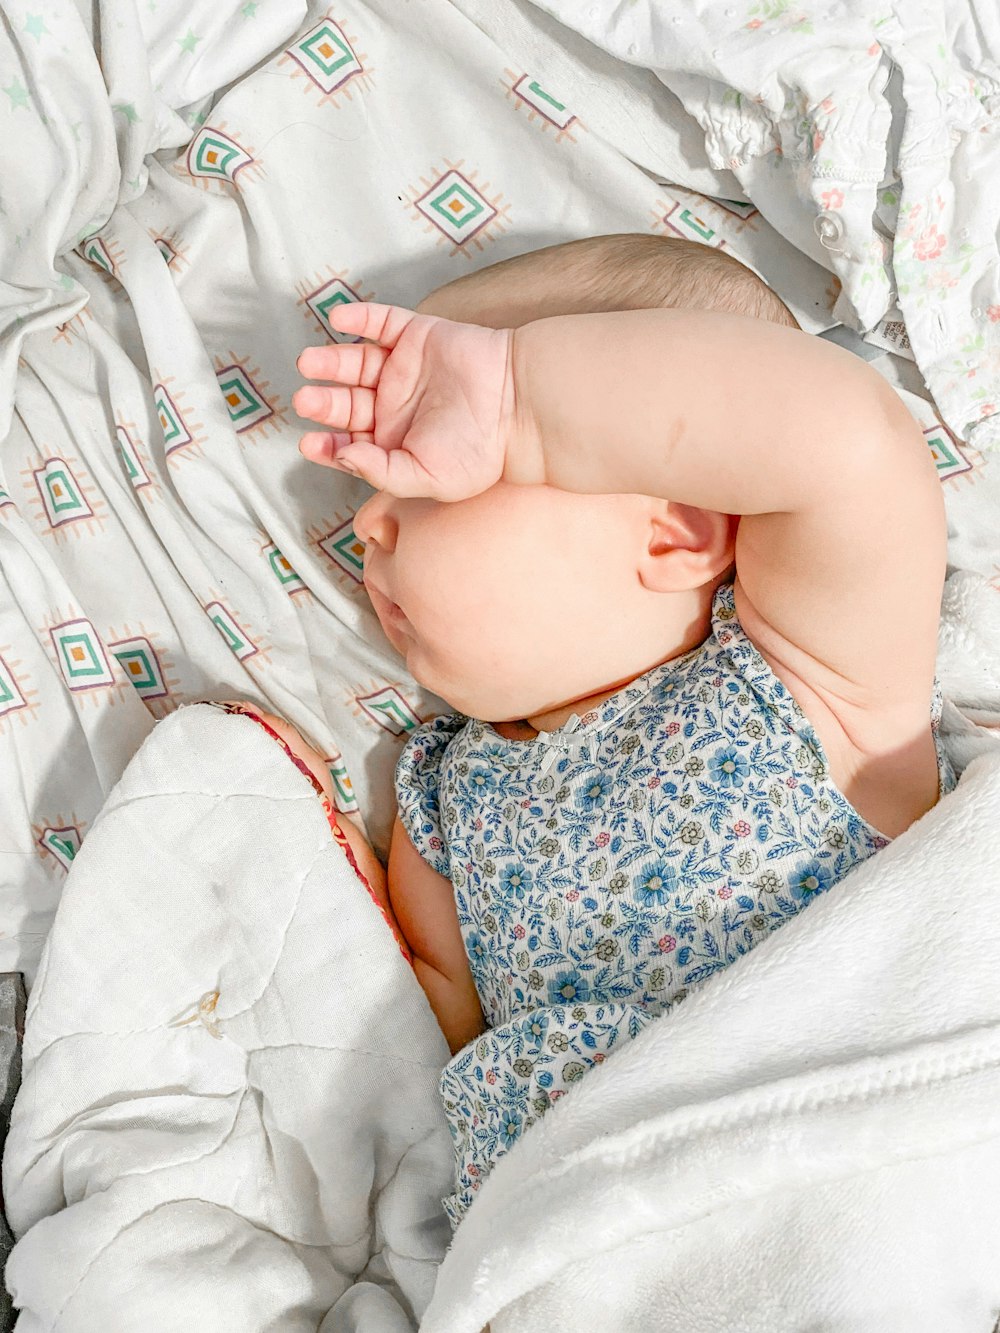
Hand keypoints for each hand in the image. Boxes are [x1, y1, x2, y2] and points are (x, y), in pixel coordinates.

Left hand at [293, 303, 525, 501]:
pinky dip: (358, 317)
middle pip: (346, 402)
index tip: (310, 444)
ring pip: (355, 362)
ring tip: (310, 363)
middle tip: (306, 400)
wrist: (518, 405)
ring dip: (330, 361)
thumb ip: (381, 473)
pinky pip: (380, 322)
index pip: (348, 442)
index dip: (326, 444)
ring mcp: (403, 369)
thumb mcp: (427, 478)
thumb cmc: (480, 452)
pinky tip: (338, 320)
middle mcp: (393, 407)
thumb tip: (341, 457)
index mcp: (394, 443)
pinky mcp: (416, 336)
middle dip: (323, 402)